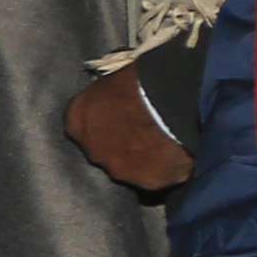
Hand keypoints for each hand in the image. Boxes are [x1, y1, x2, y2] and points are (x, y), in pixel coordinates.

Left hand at [61, 66, 193, 194]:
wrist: (177, 98)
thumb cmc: (145, 76)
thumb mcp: (118, 73)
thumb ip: (111, 86)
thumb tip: (116, 81)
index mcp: (77, 119)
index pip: (83, 123)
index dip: (104, 119)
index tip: (121, 114)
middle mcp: (91, 149)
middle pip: (103, 150)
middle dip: (120, 142)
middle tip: (145, 130)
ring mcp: (118, 169)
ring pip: (129, 167)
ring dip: (142, 158)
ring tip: (166, 144)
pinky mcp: (147, 182)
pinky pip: (155, 177)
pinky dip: (165, 169)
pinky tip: (180, 156)